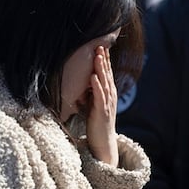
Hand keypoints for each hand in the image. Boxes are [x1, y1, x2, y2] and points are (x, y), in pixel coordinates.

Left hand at [86, 46, 118, 166]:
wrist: (103, 143)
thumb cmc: (96, 125)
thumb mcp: (90, 108)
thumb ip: (86, 98)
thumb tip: (78, 92)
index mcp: (107, 94)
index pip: (106, 74)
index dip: (104, 61)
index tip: (100, 48)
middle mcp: (109, 97)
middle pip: (106, 75)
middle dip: (104, 60)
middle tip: (101, 46)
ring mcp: (107, 104)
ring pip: (104, 83)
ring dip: (101, 69)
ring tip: (98, 57)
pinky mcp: (101, 111)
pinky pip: (99, 96)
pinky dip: (96, 86)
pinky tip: (93, 77)